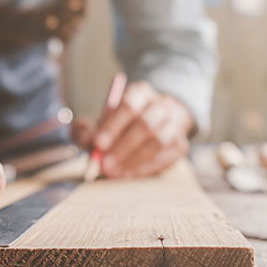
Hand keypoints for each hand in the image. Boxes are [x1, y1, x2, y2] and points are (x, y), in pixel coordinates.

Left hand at [71, 81, 192, 178]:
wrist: (156, 124)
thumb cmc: (121, 124)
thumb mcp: (100, 122)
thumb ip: (88, 129)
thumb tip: (87, 141)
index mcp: (140, 92)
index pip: (128, 105)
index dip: (113, 126)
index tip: (98, 144)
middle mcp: (161, 105)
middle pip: (146, 124)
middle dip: (123, 147)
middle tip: (104, 164)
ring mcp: (175, 124)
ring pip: (159, 141)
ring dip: (134, 159)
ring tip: (114, 172)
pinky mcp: (180, 145)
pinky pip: (165, 158)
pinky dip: (145, 168)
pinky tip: (128, 174)